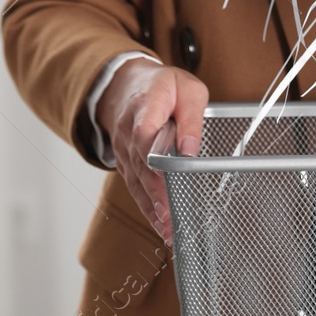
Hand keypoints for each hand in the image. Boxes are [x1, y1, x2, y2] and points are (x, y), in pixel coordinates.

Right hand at [97, 59, 207, 243]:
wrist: (125, 84)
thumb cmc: (162, 86)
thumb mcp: (188, 90)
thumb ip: (191, 119)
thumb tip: (190, 148)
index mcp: (145, 109)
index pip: (145, 136)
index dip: (154, 160)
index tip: (167, 181)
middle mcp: (128, 133)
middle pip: (142, 168)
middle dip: (157, 196)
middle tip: (172, 221)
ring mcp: (124, 150)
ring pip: (136, 182)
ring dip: (152, 209)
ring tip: (168, 231)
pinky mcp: (126, 163)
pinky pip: (135, 186)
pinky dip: (147, 207)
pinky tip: (160, 225)